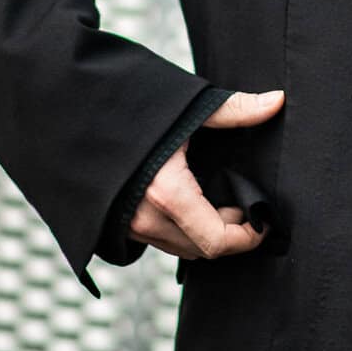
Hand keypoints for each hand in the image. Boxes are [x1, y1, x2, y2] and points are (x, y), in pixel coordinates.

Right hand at [126, 88, 284, 260]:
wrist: (73, 107)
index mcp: (166, 193)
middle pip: (201, 249)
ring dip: (204, 232)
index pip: (216, 241)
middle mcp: (144, 218)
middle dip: (228, 233)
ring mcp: (127, 224)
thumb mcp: (187, 106)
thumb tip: (277, 100)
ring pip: (179, 247)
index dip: (246, 238)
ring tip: (217, 199)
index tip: (262, 221)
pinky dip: (181, 229)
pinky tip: (189, 200)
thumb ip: (235, 110)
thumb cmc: (132, 104)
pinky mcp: (115, 223)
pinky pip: (158, 239)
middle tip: (242, 203)